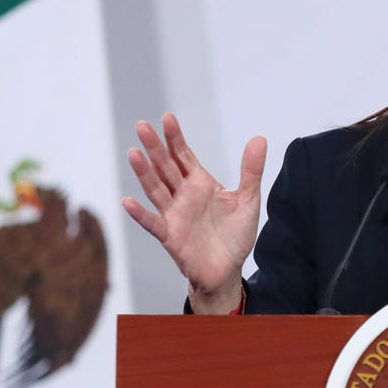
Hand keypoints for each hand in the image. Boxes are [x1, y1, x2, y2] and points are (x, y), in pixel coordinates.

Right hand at [121, 113, 265, 313]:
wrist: (228, 270)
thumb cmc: (235, 235)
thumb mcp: (248, 200)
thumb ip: (251, 170)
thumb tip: (259, 139)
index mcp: (200, 183)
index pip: (183, 156)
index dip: (175, 138)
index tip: (167, 117)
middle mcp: (183, 196)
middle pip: (165, 167)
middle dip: (155, 147)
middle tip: (142, 126)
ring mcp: (174, 215)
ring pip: (156, 189)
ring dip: (144, 173)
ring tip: (134, 153)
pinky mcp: (170, 236)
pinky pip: (152, 223)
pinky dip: (140, 214)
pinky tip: (127, 201)